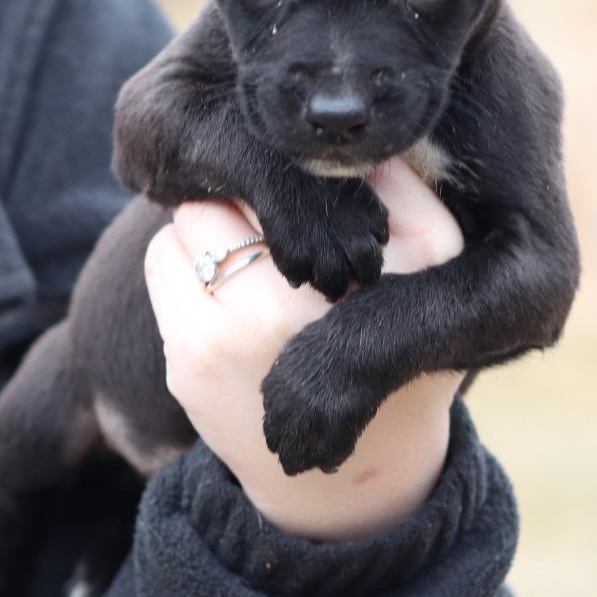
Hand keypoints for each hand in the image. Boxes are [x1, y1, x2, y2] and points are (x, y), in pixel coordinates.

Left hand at [143, 158, 463, 540]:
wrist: (360, 469)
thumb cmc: (397, 341)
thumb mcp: (434, 259)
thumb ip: (395, 183)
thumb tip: (322, 127)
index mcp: (409, 259)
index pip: (324, 160)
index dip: (300, 159)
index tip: (302, 178)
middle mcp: (324, 296)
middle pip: (254, 177)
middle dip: (253, 187)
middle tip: (268, 211)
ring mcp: (248, 332)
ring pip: (195, 211)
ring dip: (212, 218)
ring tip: (247, 251)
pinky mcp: (193, 360)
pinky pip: (162, 258)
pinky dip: (183, 256)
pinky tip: (221, 287)